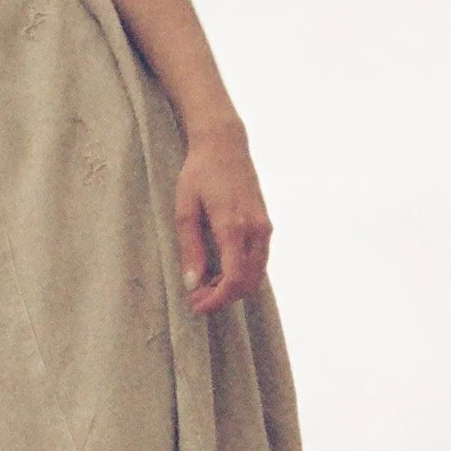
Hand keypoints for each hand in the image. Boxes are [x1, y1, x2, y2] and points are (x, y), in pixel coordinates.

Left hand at [174, 124, 271, 315]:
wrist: (225, 145)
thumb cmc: (200, 174)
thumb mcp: (185, 210)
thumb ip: (191, 249)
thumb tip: (193, 283)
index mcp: (233, 227)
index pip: (234, 279)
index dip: (216, 300)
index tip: (197, 306)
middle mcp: (256, 230)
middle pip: (248, 283)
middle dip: (223, 297)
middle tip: (196, 297)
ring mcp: (264, 228)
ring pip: (256, 275)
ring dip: (233, 287)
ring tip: (204, 284)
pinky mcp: (265, 225)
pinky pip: (258, 261)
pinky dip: (241, 274)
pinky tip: (219, 271)